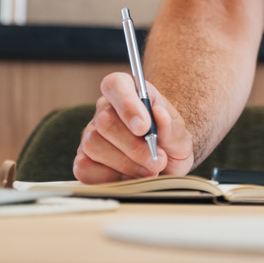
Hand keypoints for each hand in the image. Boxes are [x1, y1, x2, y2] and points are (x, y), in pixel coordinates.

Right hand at [73, 72, 194, 182]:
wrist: (167, 164)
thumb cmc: (171, 143)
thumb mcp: (180, 135)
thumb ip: (171, 126)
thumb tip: (158, 113)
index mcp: (128, 91)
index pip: (116, 84)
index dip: (127, 104)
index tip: (144, 127)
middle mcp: (105, 110)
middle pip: (105, 121)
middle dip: (134, 147)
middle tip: (158, 160)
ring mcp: (91, 135)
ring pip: (94, 145)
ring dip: (127, 165)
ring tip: (150, 171)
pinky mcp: (83, 160)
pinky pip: (85, 169)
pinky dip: (111, 178)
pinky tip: (130, 179)